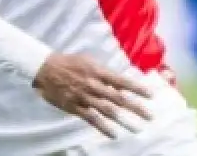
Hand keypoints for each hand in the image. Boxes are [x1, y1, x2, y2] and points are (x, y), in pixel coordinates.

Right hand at [32, 53, 152, 137]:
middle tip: (149, 116)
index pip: (122, 81)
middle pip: (118, 98)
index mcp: (98, 71)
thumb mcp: (89, 61)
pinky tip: (114, 134)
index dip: (137, 89)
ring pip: (107, 110)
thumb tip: (120, 82)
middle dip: (136, 108)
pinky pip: (91, 119)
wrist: (46, 69)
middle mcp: (94, 85)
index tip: (151, 95)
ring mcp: (85, 97)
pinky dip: (103, 127)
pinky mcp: (75, 107)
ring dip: (123, 120)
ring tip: (136, 128)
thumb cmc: (70, 63)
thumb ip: (104, 72)